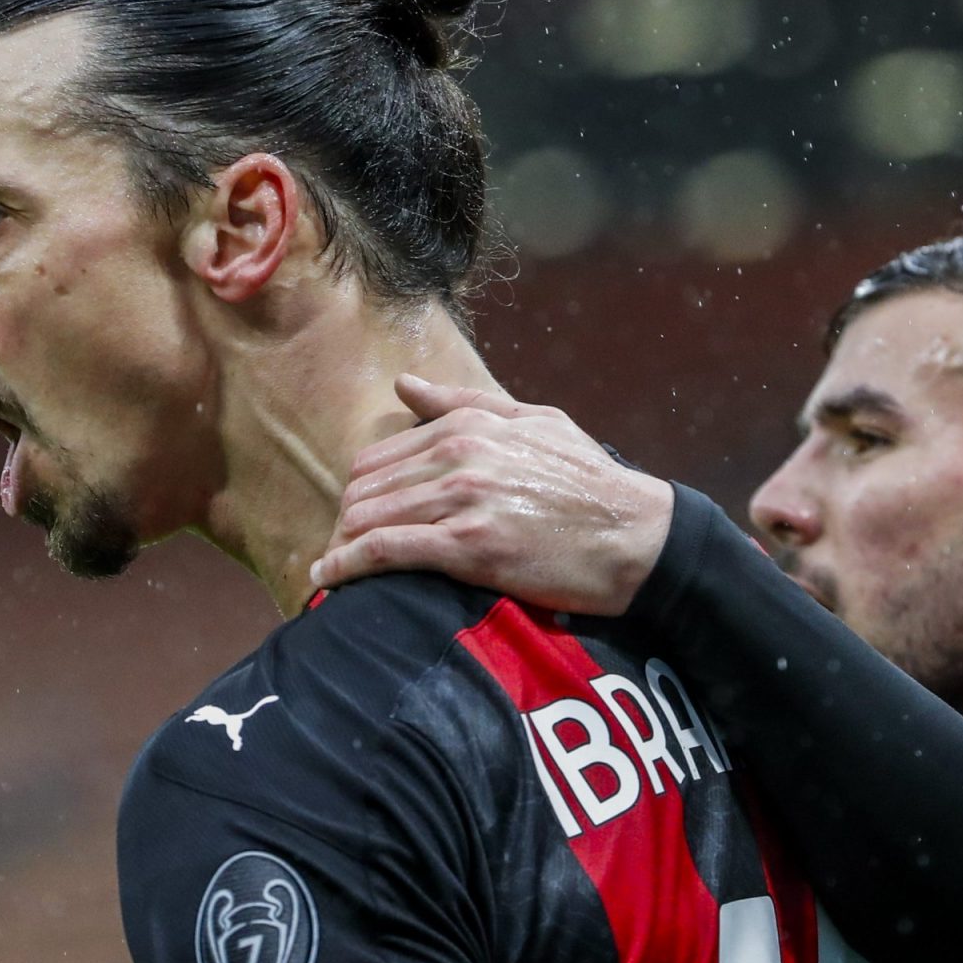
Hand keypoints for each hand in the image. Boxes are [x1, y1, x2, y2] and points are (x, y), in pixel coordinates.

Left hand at [310, 375, 674, 615]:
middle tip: (341, 549)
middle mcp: (459, 457)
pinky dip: (347, 564)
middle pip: (366, 488)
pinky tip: (327, 578)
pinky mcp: (468, 548)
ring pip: (369, 517)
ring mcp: (462, 502)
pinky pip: (385, 550)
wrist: (635, 535)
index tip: (353, 517)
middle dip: (345, 520)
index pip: (381, 456)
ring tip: (329, 567)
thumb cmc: (590, 481)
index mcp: (470, 426)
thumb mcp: (535, 422)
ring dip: (341, 544)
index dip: (360, 491)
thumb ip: (464, 403)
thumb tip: (403, 385)